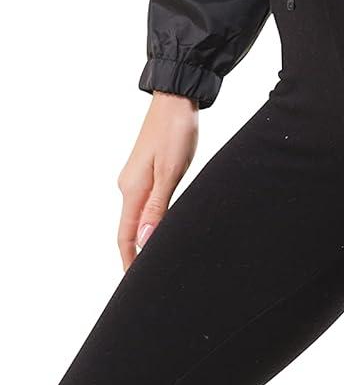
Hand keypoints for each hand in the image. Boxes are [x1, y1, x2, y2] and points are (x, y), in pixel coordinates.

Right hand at [116, 91, 198, 271]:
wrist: (176, 99)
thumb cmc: (176, 132)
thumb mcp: (170, 171)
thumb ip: (157, 207)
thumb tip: (143, 241)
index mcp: (132, 189)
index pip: (125, 236)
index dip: (129, 261)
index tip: (134, 285)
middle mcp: (128, 185)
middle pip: (128, 229)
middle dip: (136, 254)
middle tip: (151, 277)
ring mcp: (135, 177)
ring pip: (137, 216)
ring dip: (144, 237)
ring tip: (157, 258)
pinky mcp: (145, 170)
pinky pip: (144, 203)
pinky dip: (150, 220)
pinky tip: (161, 226)